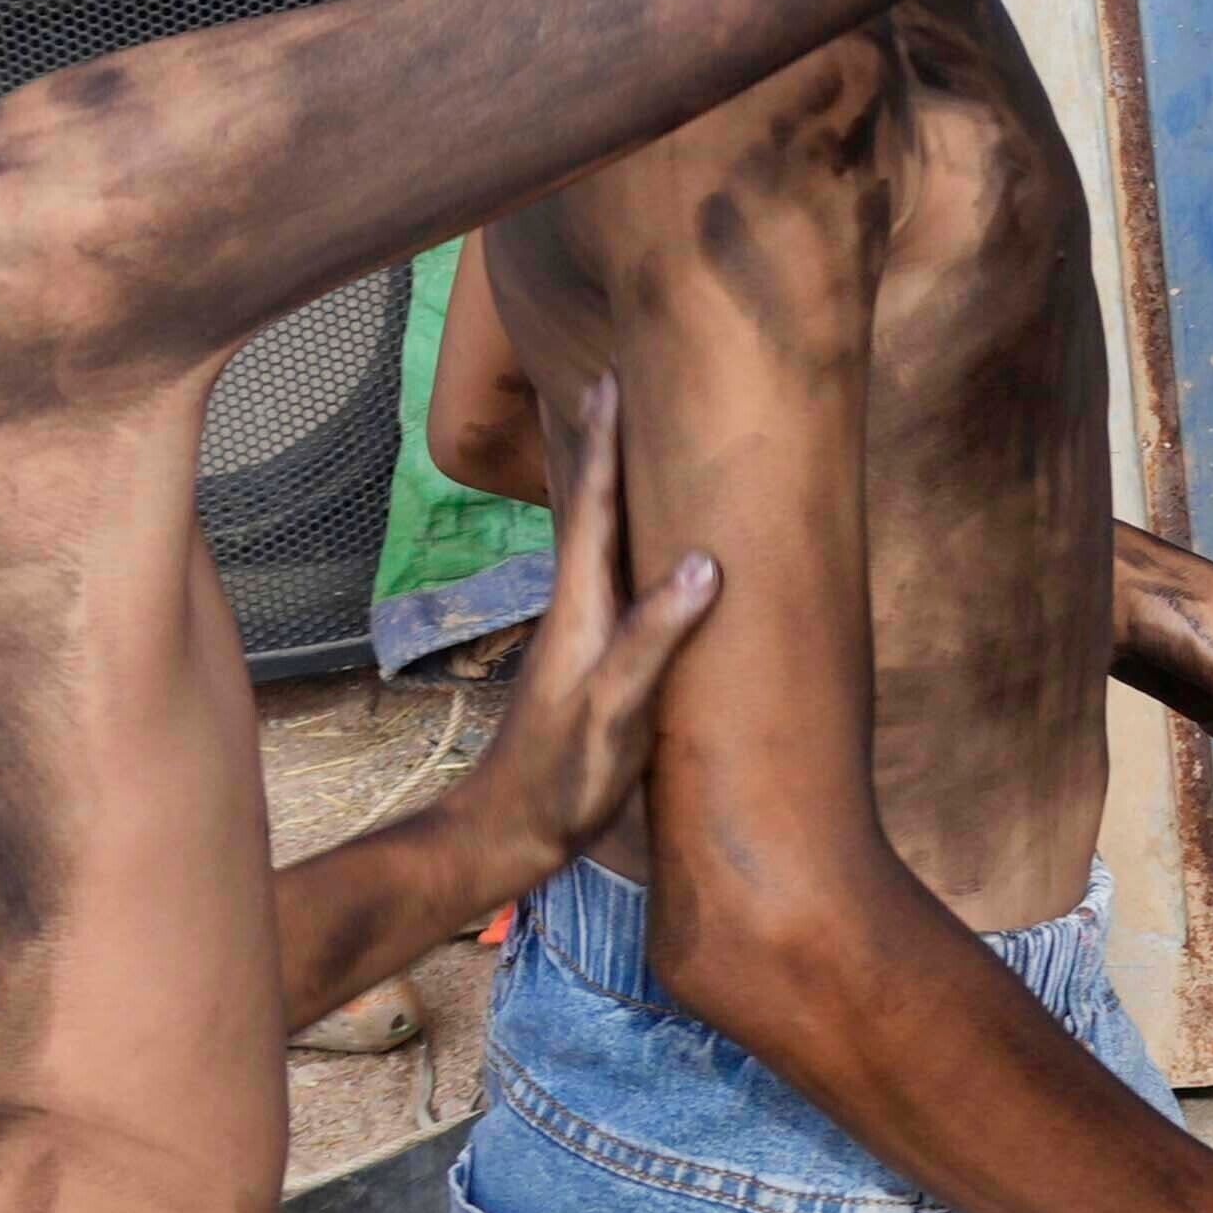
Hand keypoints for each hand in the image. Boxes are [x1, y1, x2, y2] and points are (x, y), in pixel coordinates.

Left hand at [451, 367, 712, 877]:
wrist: (506, 835)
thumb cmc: (559, 779)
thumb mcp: (613, 712)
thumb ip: (653, 640)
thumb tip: (707, 564)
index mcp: (580, 608)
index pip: (593, 506)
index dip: (605, 441)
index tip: (616, 376)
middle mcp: (577, 607)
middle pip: (593, 509)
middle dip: (608, 446)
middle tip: (625, 384)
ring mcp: (581, 634)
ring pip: (602, 542)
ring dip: (617, 489)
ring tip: (642, 446)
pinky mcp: (592, 660)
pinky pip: (617, 578)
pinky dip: (631, 543)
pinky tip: (649, 552)